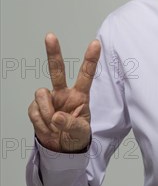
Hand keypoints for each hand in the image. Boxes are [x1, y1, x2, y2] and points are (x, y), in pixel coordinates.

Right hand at [28, 33, 100, 152]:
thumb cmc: (76, 135)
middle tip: (50, 37)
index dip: (90, 59)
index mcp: (80, 95)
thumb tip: (57, 117)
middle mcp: (64, 93)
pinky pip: (34, 110)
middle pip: (57, 70)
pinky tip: (47, 128)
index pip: (86, 74)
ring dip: (46, 112)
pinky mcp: (36, 107)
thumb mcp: (81, 132)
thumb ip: (71, 124)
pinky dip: (40, 122)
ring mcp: (49, 99)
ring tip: (54, 125)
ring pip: (41, 95)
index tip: (96, 43)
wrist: (62, 148)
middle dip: (53, 53)